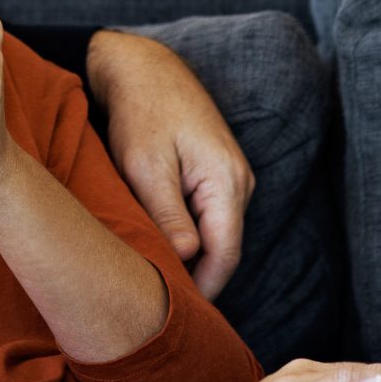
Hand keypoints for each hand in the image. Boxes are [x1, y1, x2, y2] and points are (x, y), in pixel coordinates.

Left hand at [87, 29, 256, 296]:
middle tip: (160, 305)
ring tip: (156, 279)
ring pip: (215, 232)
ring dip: (190, 255)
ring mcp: (231, 176)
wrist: (145, 66)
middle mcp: (239, 181)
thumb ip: (168, 214)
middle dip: (196, 277)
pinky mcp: (216, 171)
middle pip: (223, 247)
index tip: (176, 315)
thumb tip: (187, 258)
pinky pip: (207, 215)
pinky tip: (161, 245)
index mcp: (227, 181)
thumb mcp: (146, 167)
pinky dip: (188, 233)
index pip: (225, 254)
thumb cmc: (141, 112)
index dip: (204, 289)